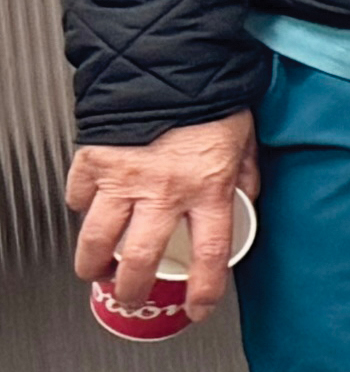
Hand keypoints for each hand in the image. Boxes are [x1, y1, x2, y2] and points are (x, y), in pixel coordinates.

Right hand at [66, 114, 258, 316]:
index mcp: (209, 187)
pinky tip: (87, 211)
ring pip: (98, 237)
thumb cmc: (212, 99)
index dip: (204, 290)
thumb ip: (246, 176)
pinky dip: (80, 207)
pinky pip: (79, 196)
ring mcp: (125, 178)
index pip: (209, 254)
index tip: (198, 309)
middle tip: (130, 296)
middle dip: (132, 288)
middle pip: (141, 258)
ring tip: (95, 270)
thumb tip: (247, 201)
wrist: (172, 62)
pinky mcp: (94, 161)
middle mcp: (164, 190)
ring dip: (93, 262)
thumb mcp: (246, 140)